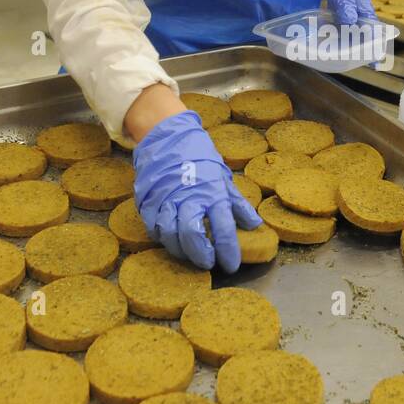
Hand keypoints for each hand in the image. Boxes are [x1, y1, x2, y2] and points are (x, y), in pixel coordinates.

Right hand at [132, 111, 262, 271]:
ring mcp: (165, 200)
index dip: (228, 251)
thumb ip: (237, 204)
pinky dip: (164, 239)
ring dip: (181, 251)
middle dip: (201, 255)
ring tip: (191, 255)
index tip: (231, 265)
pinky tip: (173, 242)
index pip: (223, 228)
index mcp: (212, 193)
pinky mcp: (148, 202)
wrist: (166, 138)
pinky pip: (154, 229)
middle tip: (208, 264)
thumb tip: (255, 224)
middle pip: (193, 235)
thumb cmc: (199, 159)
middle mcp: (188, 198)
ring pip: (170, 236)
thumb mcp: (223, 177)